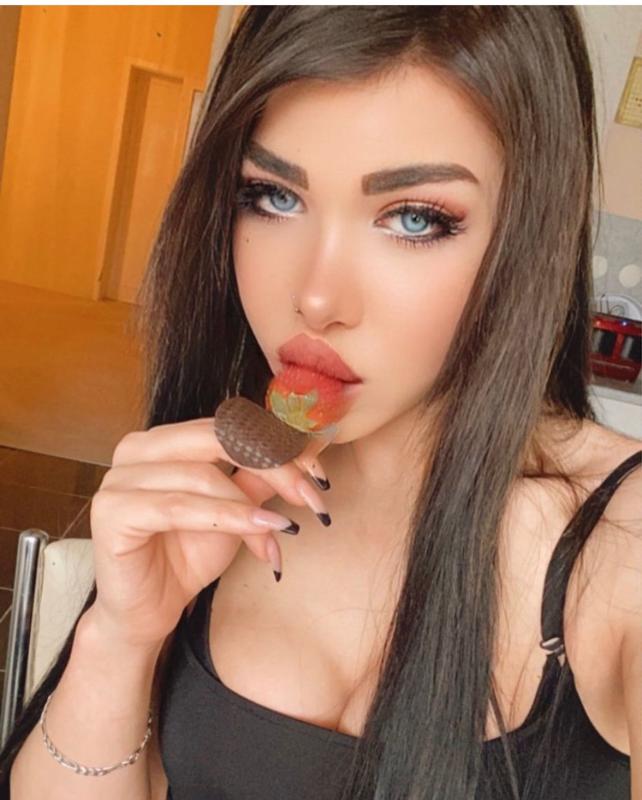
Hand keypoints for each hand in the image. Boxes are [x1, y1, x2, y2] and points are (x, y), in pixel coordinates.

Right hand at [86, 415, 331, 649]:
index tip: (319, 472)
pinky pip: (180, 507)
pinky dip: (227, 518)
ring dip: (252, 506)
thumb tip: (308, 446)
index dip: (278, 443)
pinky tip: (260, 533)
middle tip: (312, 496)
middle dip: (274, 466)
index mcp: (165, 439)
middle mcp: (138, 448)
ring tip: (284, 531)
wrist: (148, 611)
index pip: (230, 425)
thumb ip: (262, 476)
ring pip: (204, 476)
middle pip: (219, 439)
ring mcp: (119, 477)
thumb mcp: (237, 509)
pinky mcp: (112, 512)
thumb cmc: (187, 556)